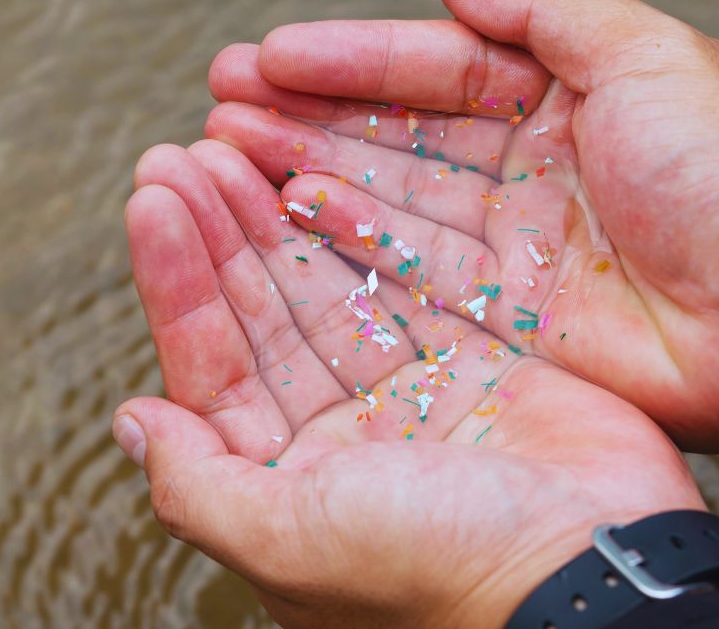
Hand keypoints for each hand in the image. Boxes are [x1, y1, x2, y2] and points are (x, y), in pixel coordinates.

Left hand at [115, 142, 703, 628]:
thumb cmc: (435, 572)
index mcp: (285, 484)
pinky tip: (321, 175)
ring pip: (329, 289)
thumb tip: (128, 423)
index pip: (211, 365)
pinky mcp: (477, 362)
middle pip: (264, 316)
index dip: (176, 281)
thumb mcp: (288, 541)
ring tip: (236, 145)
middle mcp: (341, 437)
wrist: (589, 573)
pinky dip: (365, 230)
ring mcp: (410, 396)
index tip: (149, 199)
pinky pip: (407, 281)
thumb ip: (197, 485)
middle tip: (183, 152)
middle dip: (220, 234)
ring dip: (278, 218)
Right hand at [204, 0, 718, 456]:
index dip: (350, 57)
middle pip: (396, 131)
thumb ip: (544, 9)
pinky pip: (414, 267)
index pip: (434, 65)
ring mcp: (512, 242)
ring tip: (227, 148)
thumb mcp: (646, 53)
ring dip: (310, 168)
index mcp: (566, 92)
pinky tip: (290, 207)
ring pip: (391, 195)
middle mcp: (529, 164)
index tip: (269, 53)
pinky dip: (352, 238)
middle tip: (219, 99)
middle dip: (308, 112)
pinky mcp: (506, 312)